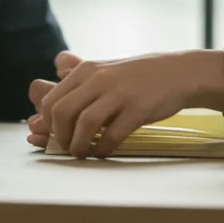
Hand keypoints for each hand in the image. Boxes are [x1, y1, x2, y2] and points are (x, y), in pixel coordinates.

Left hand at [25, 50, 223, 158]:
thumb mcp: (104, 69)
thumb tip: (46, 91)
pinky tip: (103, 152)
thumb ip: (75, 79)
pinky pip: (111, 135)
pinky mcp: (137, 109)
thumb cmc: (137, 76)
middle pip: (61, 112)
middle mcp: (98, 79)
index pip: (51, 101)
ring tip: (83, 153)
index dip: (47, 125)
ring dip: (79, 146)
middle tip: (68, 147)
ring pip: (84, 124)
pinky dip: (102, 149)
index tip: (56, 136)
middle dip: (60, 137)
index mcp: (86, 71)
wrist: (177, 73)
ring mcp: (118, 93)